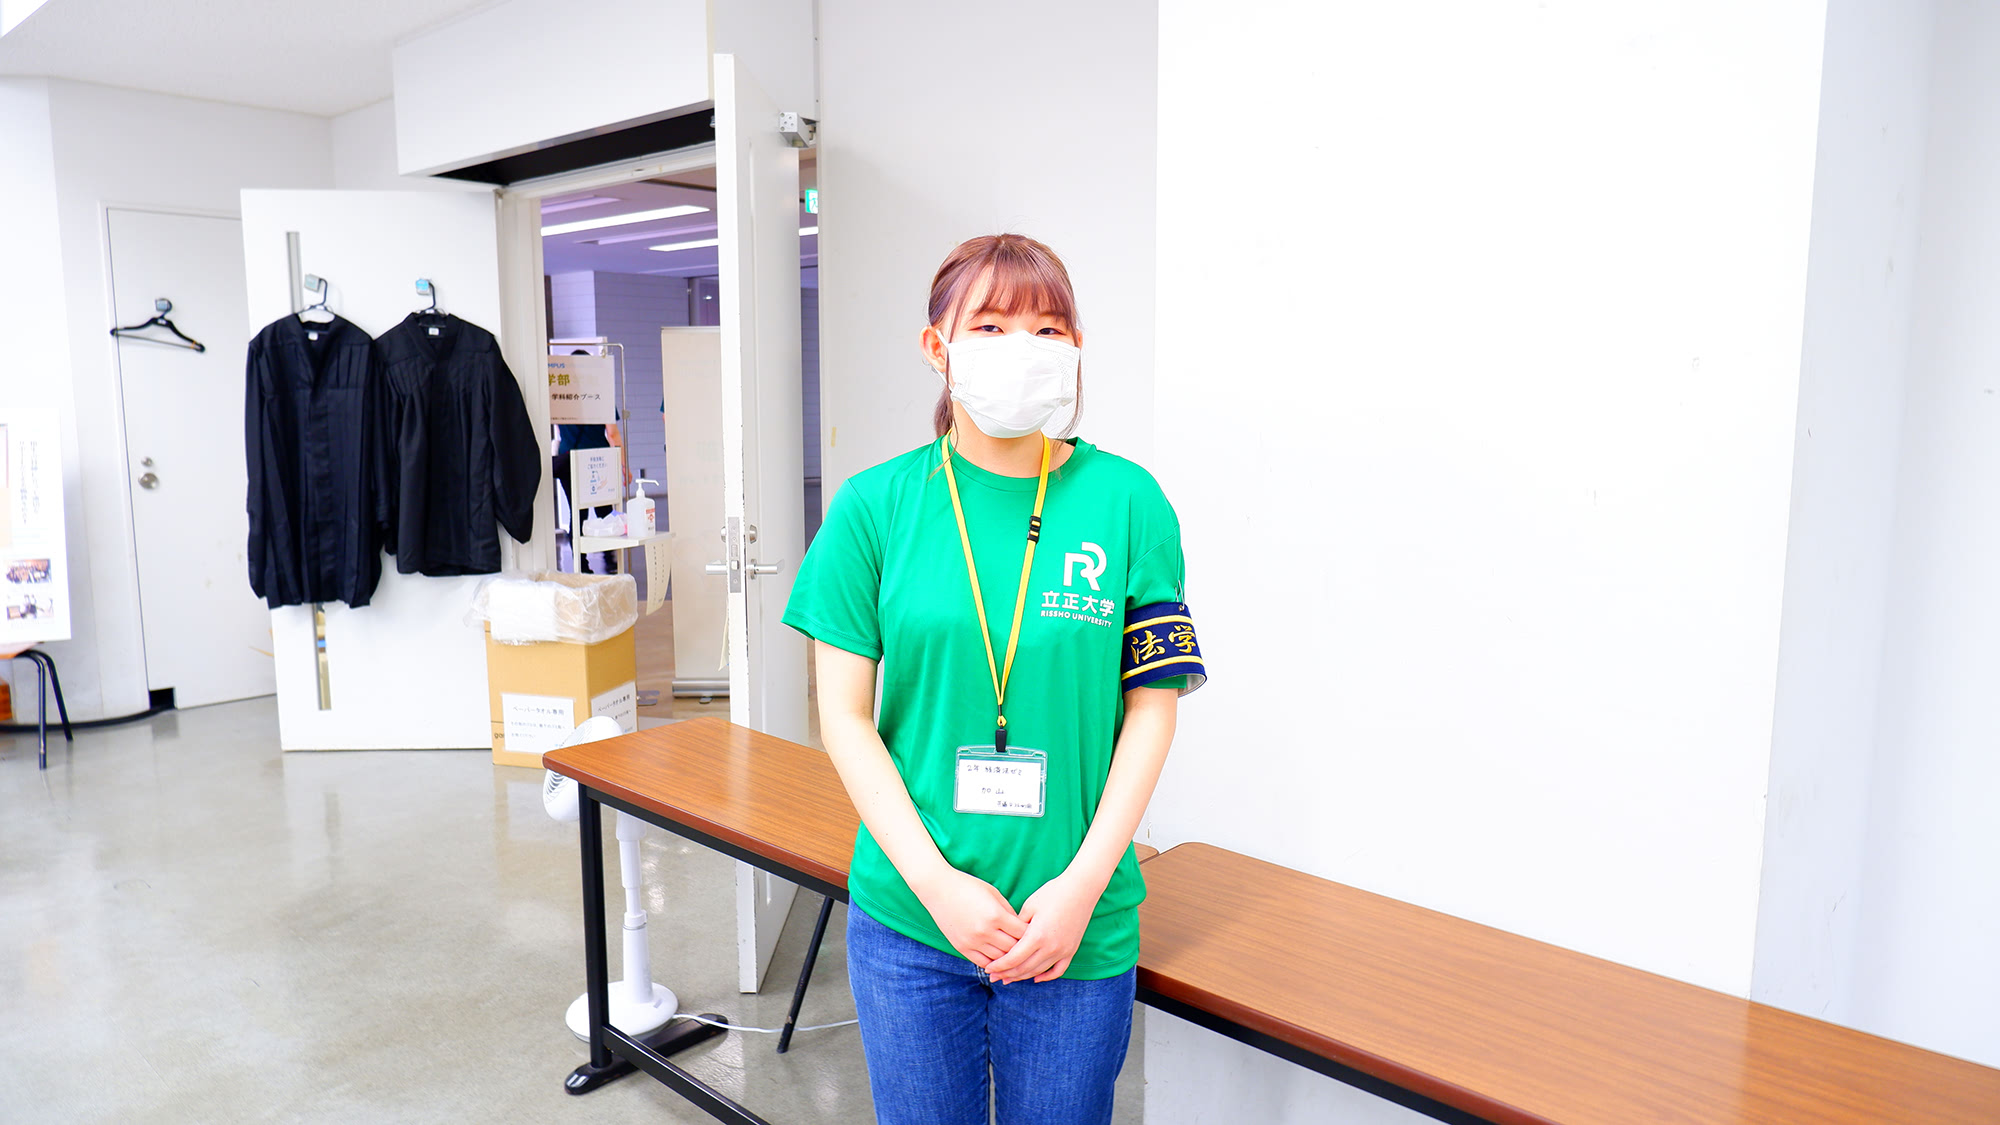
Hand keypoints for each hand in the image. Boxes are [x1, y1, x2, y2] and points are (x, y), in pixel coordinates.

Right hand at [916, 868, 1026, 967]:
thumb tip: (1022, 928)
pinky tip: (1001, 960)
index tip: (1037, 933)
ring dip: (1010, 958)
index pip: (1022, 933)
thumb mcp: (993, 894)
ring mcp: (972, 941)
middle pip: (1013, 948)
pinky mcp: (962, 948)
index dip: (1032, 934)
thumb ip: (1009, 912)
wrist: (938, 889)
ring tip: (1019, 956)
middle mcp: (985, 931)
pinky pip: (984, 963)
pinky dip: (995, 963)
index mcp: (995, 915)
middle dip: (1024, 948)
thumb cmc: (968, 886)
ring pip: (1000, 959)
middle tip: (1032, 948)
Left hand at [983, 873, 1098, 983]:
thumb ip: (1017, 927)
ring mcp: (1063, 951)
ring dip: (1022, 976)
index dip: (999, 966)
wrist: (1081, 889)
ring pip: (1038, 971)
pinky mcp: (1071, 950)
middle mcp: (1050, 947)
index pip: (1013, 959)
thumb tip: (1006, 940)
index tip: (988, 969)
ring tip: (1009, 978)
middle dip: (1007, 974)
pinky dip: (1046, 976)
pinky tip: (1035, 978)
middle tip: (994, 976)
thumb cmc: (1052, 893)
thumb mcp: (1029, 907)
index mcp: (1037, 936)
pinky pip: (1058, 970)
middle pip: (1024, 968)